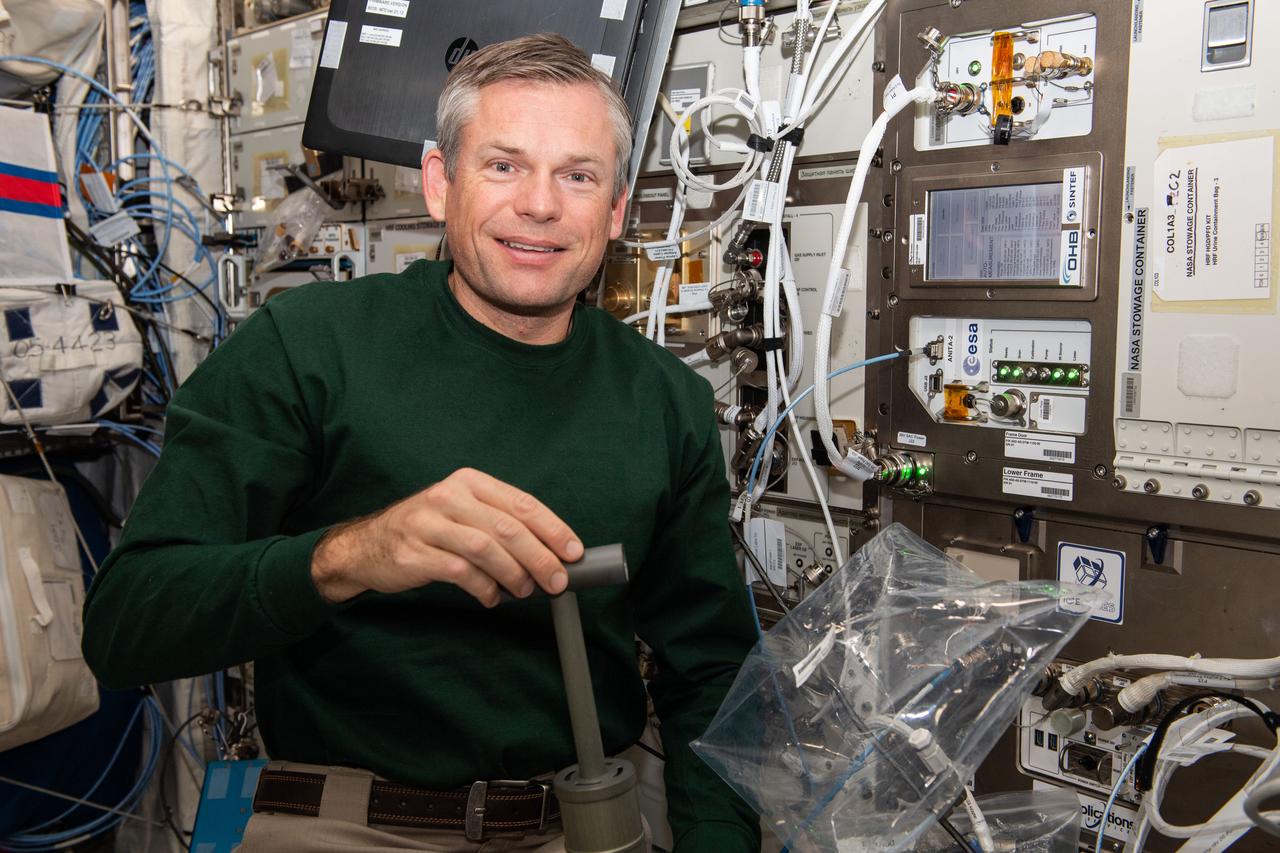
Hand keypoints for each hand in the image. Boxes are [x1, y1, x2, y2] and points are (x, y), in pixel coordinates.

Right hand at [310, 468, 582, 606]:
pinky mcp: (414, 552)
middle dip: (540, 557)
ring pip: (485, 548)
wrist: (365, 546)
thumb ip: (499, 524)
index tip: (573, 551)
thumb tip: (549, 552)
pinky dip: (484, 588)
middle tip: (557, 580)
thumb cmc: (426, 531)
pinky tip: (491, 598)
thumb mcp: (461, 513)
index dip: (552, 528)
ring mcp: (429, 523)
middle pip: (507, 527)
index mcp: (468, 483)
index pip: (520, 503)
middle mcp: (449, 497)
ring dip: (513, 574)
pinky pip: (460, 572)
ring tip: (524, 591)